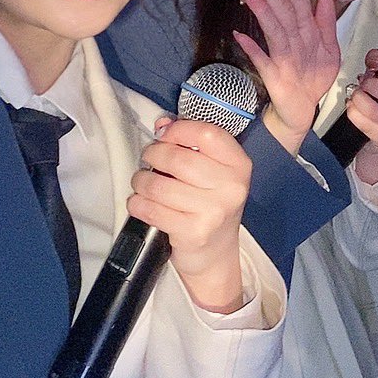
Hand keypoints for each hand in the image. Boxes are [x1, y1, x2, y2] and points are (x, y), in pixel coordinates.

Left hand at [130, 116, 253, 312]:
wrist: (216, 253)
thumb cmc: (210, 204)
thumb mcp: (212, 172)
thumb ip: (191, 144)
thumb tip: (162, 123)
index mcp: (239, 165)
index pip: (207, 134)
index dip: (179, 130)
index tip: (164, 135)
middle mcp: (232, 187)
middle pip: (178, 158)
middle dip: (153, 155)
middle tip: (148, 160)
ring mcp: (215, 212)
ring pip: (160, 184)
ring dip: (141, 182)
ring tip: (142, 184)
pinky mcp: (194, 233)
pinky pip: (152, 210)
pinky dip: (138, 204)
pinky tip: (140, 203)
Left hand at [232, 0, 340, 154]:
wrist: (302, 110)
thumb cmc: (314, 78)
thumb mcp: (330, 49)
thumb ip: (327, 20)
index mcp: (313, 34)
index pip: (300, 1)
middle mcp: (300, 44)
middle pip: (284, 10)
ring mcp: (287, 60)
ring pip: (274, 29)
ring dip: (260, 9)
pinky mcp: (274, 77)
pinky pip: (262, 60)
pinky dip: (251, 48)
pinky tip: (239, 34)